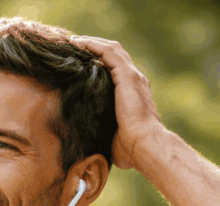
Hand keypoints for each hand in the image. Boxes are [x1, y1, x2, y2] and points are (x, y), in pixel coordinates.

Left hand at [69, 35, 164, 169]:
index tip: (80, 63)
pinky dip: (93, 45)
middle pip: (113, 55)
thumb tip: (87, 151)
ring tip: (74, 41)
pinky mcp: (127, 76)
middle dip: (94, 48)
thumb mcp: (112, 139)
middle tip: (73, 47)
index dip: (99, 63)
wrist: (145, 146)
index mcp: (132, 94)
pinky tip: (79, 43)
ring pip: (111, 49)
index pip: (115, 70)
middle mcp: (134, 81)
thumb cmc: (131, 150)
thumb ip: (102, 136)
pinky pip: (109, 52)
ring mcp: (132, 76)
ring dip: (92, 43)